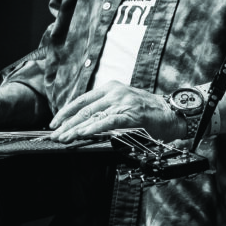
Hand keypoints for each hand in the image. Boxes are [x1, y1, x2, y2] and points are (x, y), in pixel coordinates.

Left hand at [47, 81, 181, 143]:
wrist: (171, 112)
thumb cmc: (147, 110)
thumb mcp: (123, 102)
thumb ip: (106, 108)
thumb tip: (83, 122)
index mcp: (110, 88)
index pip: (82, 100)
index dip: (66, 112)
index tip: (54, 123)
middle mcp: (114, 92)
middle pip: (84, 109)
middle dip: (67, 124)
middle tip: (55, 135)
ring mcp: (122, 102)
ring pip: (93, 116)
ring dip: (76, 129)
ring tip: (64, 138)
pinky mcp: (131, 114)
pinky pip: (108, 122)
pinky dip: (93, 128)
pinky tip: (83, 134)